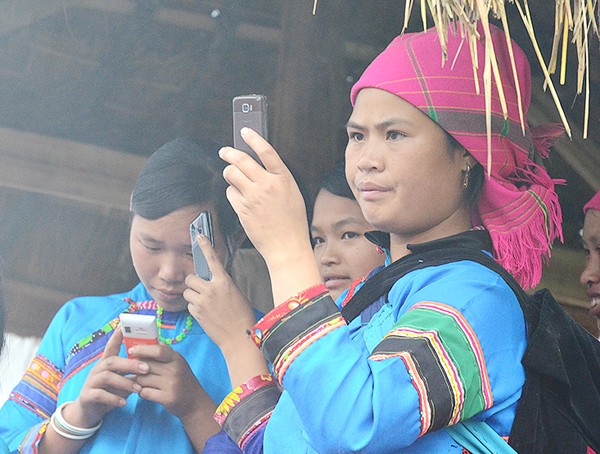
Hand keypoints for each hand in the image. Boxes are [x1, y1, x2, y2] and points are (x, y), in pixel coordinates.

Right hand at [66, 327, 147, 426]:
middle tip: (146, 368)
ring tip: (138, 389)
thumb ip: (130, 372)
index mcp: (106, 363)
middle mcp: (97, 369)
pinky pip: (99, 394)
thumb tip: (148, 364)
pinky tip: (124, 402)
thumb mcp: (120, 380)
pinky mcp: (87, 396)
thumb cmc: (109, 392)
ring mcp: (90, 382)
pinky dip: (113, 398)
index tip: (124, 324)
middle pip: (112, 361)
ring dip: (125, 382)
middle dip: (130, 364)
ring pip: (107, 377)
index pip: (111, 346)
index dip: (117, 335)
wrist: (88, 412)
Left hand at [126, 342, 208, 421]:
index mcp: (176, 358)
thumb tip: (147, 342)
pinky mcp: (168, 398)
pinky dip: (142, 393)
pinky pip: (145, 393)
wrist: (195, 402)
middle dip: (136, 368)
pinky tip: (146, 392)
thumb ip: (165, 353)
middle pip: (146, 365)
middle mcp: (175, 370)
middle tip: (133, 371)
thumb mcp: (178, 363)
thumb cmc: (183, 380)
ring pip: (142, 379)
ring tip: (141, 383)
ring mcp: (171, 384)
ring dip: (138, 382)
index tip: (131, 351)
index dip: (142, 349)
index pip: (158, 350)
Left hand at [184, 234, 269, 386]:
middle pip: (190, 278)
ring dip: (193, 296)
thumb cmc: (241, 316)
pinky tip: (205, 314)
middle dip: (193, 283)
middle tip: (200, 290)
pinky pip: (189, 305)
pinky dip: (194, 308)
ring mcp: (202, 301)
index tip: (199, 236)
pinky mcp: (196, 312)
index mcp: (224, 281)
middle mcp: (212, 289)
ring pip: (187, 291)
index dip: (205, 246)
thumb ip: (222, 284)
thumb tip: (213, 281)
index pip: (212, 259)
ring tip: (204, 304)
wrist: (238, 336)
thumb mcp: (236, 293)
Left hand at [220, 128, 311, 268]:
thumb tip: (260, 167)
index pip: (266, 151)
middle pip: (242, 159)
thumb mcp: (292, 194)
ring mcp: (253, 197)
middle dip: (229, 152)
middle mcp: (267, 185)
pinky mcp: (242, 209)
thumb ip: (278, 179)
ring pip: (231, 174)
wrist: (287, 246)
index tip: (245, 132)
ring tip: (232, 176)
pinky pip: (230, 193)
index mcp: (283, 179)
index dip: (253, 138)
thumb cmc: (292, 223)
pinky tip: (239, 198)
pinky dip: (232, 193)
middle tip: (225, 152)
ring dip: (229, 173)